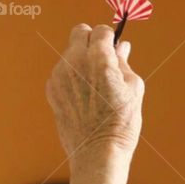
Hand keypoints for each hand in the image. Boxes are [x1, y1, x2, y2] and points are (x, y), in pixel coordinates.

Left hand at [45, 23, 144, 162]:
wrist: (97, 153)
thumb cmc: (121, 122)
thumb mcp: (133, 88)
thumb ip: (124, 61)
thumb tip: (121, 46)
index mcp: (98, 57)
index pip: (101, 31)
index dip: (110, 38)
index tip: (114, 48)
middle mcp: (74, 61)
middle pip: (79, 32)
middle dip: (92, 40)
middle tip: (103, 57)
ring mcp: (59, 75)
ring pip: (70, 53)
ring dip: (81, 60)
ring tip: (95, 86)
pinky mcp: (51, 89)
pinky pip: (62, 72)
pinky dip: (72, 77)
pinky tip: (84, 97)